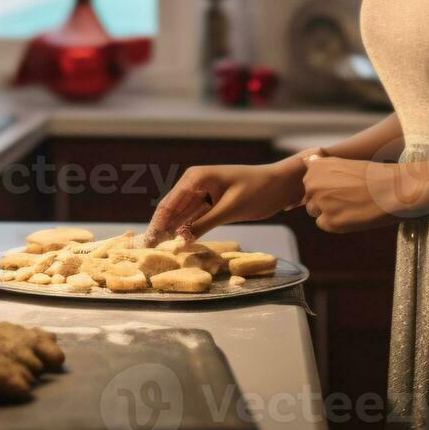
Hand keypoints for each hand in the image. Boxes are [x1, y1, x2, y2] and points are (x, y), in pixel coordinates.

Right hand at [146, 161, 304, 242]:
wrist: (281, 185)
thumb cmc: (257, 190)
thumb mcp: (230, 209)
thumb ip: (204, 224)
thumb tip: (180, 240)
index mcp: (195, 178)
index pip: (169, 204)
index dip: (157, 223)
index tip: (147, 243)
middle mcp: (194, 184)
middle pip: (171, 210)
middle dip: (161, 229)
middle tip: (148, 251)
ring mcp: (202, 194)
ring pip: (182, 216)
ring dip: (172, 231)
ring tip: (159, 251)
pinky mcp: (211, 205)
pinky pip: (194, 219)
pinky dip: (187, 230)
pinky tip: (179, 243)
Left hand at [301, 157, 428, 231]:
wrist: (396, 190)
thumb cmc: (374, 176)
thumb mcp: (345, 163)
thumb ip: (323, 166)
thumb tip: (306, 162)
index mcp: (316, 166)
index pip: (310, 182)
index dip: (326, 186)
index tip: (344, 186)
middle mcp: (313, 183)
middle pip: (310, 197)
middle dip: (325, 199)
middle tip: (350, 196)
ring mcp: (320, 203)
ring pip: (315, 211)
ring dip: (329, 211)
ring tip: (353, 205)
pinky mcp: (330, 222)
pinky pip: (324, 224)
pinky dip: (337, 222)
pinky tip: (354, 215)